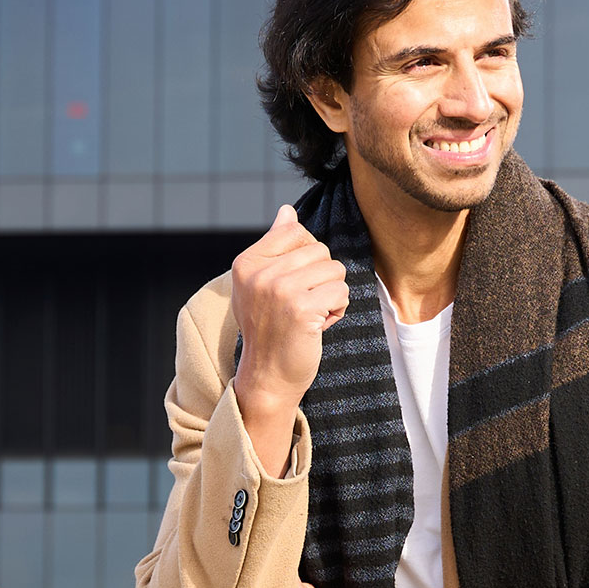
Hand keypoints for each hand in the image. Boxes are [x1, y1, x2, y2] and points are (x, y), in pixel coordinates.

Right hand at [230, 204, 348, 424]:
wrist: (267, 376)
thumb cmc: (269, 329)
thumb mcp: (260, 284)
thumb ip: (274, 246)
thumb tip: (287, 211)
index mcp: (247, 263)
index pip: (295, 231)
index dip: (307, 257)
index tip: (292, 284)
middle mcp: (260, 273)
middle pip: (319, 250)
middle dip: (321, 279)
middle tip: (302, 306)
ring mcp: (279, 290)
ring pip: (334, 270)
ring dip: (331, 295)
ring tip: (310, 315)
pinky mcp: (301, 308)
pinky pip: (341, 291)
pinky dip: (338, 310)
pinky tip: (318, 325)